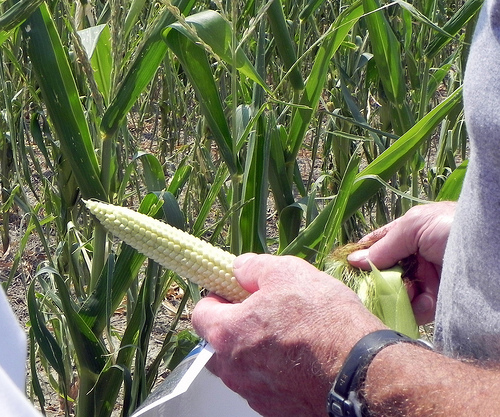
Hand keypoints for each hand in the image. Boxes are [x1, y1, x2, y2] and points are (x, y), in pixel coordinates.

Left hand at [192, 253, 384, 416]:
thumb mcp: (287, 272)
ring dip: (256, 349)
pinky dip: (275, 371)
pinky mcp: (276, 410)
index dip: (217, 297)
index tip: (236, 292)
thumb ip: (253, 267)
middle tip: (265, 312)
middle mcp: (232, 370)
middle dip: (235, 325)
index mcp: (226, 334)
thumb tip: (238, 268)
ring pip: (243, 365)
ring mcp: (254, 394)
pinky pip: (265, 384)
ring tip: (289, 335)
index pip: (200, 313)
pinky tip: (300, 359)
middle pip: (219, 342)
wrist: (360, 372)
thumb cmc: (321, 319)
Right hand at [347, 201, 455, 324]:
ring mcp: (428, 279)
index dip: (362, 254)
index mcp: (411, 234)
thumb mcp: (415, 227)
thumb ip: (384, 245)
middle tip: (362, 288)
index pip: (379, 244)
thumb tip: (354, 261)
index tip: (345, 267)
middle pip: (385, 271)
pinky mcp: (439, 301)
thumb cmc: (455, 227)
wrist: (493, 254)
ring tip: (390, 296)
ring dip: (390, 296)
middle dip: (373, 280)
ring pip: (397, 291)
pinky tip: (410, 306)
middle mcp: (417, 257)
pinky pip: (416, 308)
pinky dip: (409, 309)